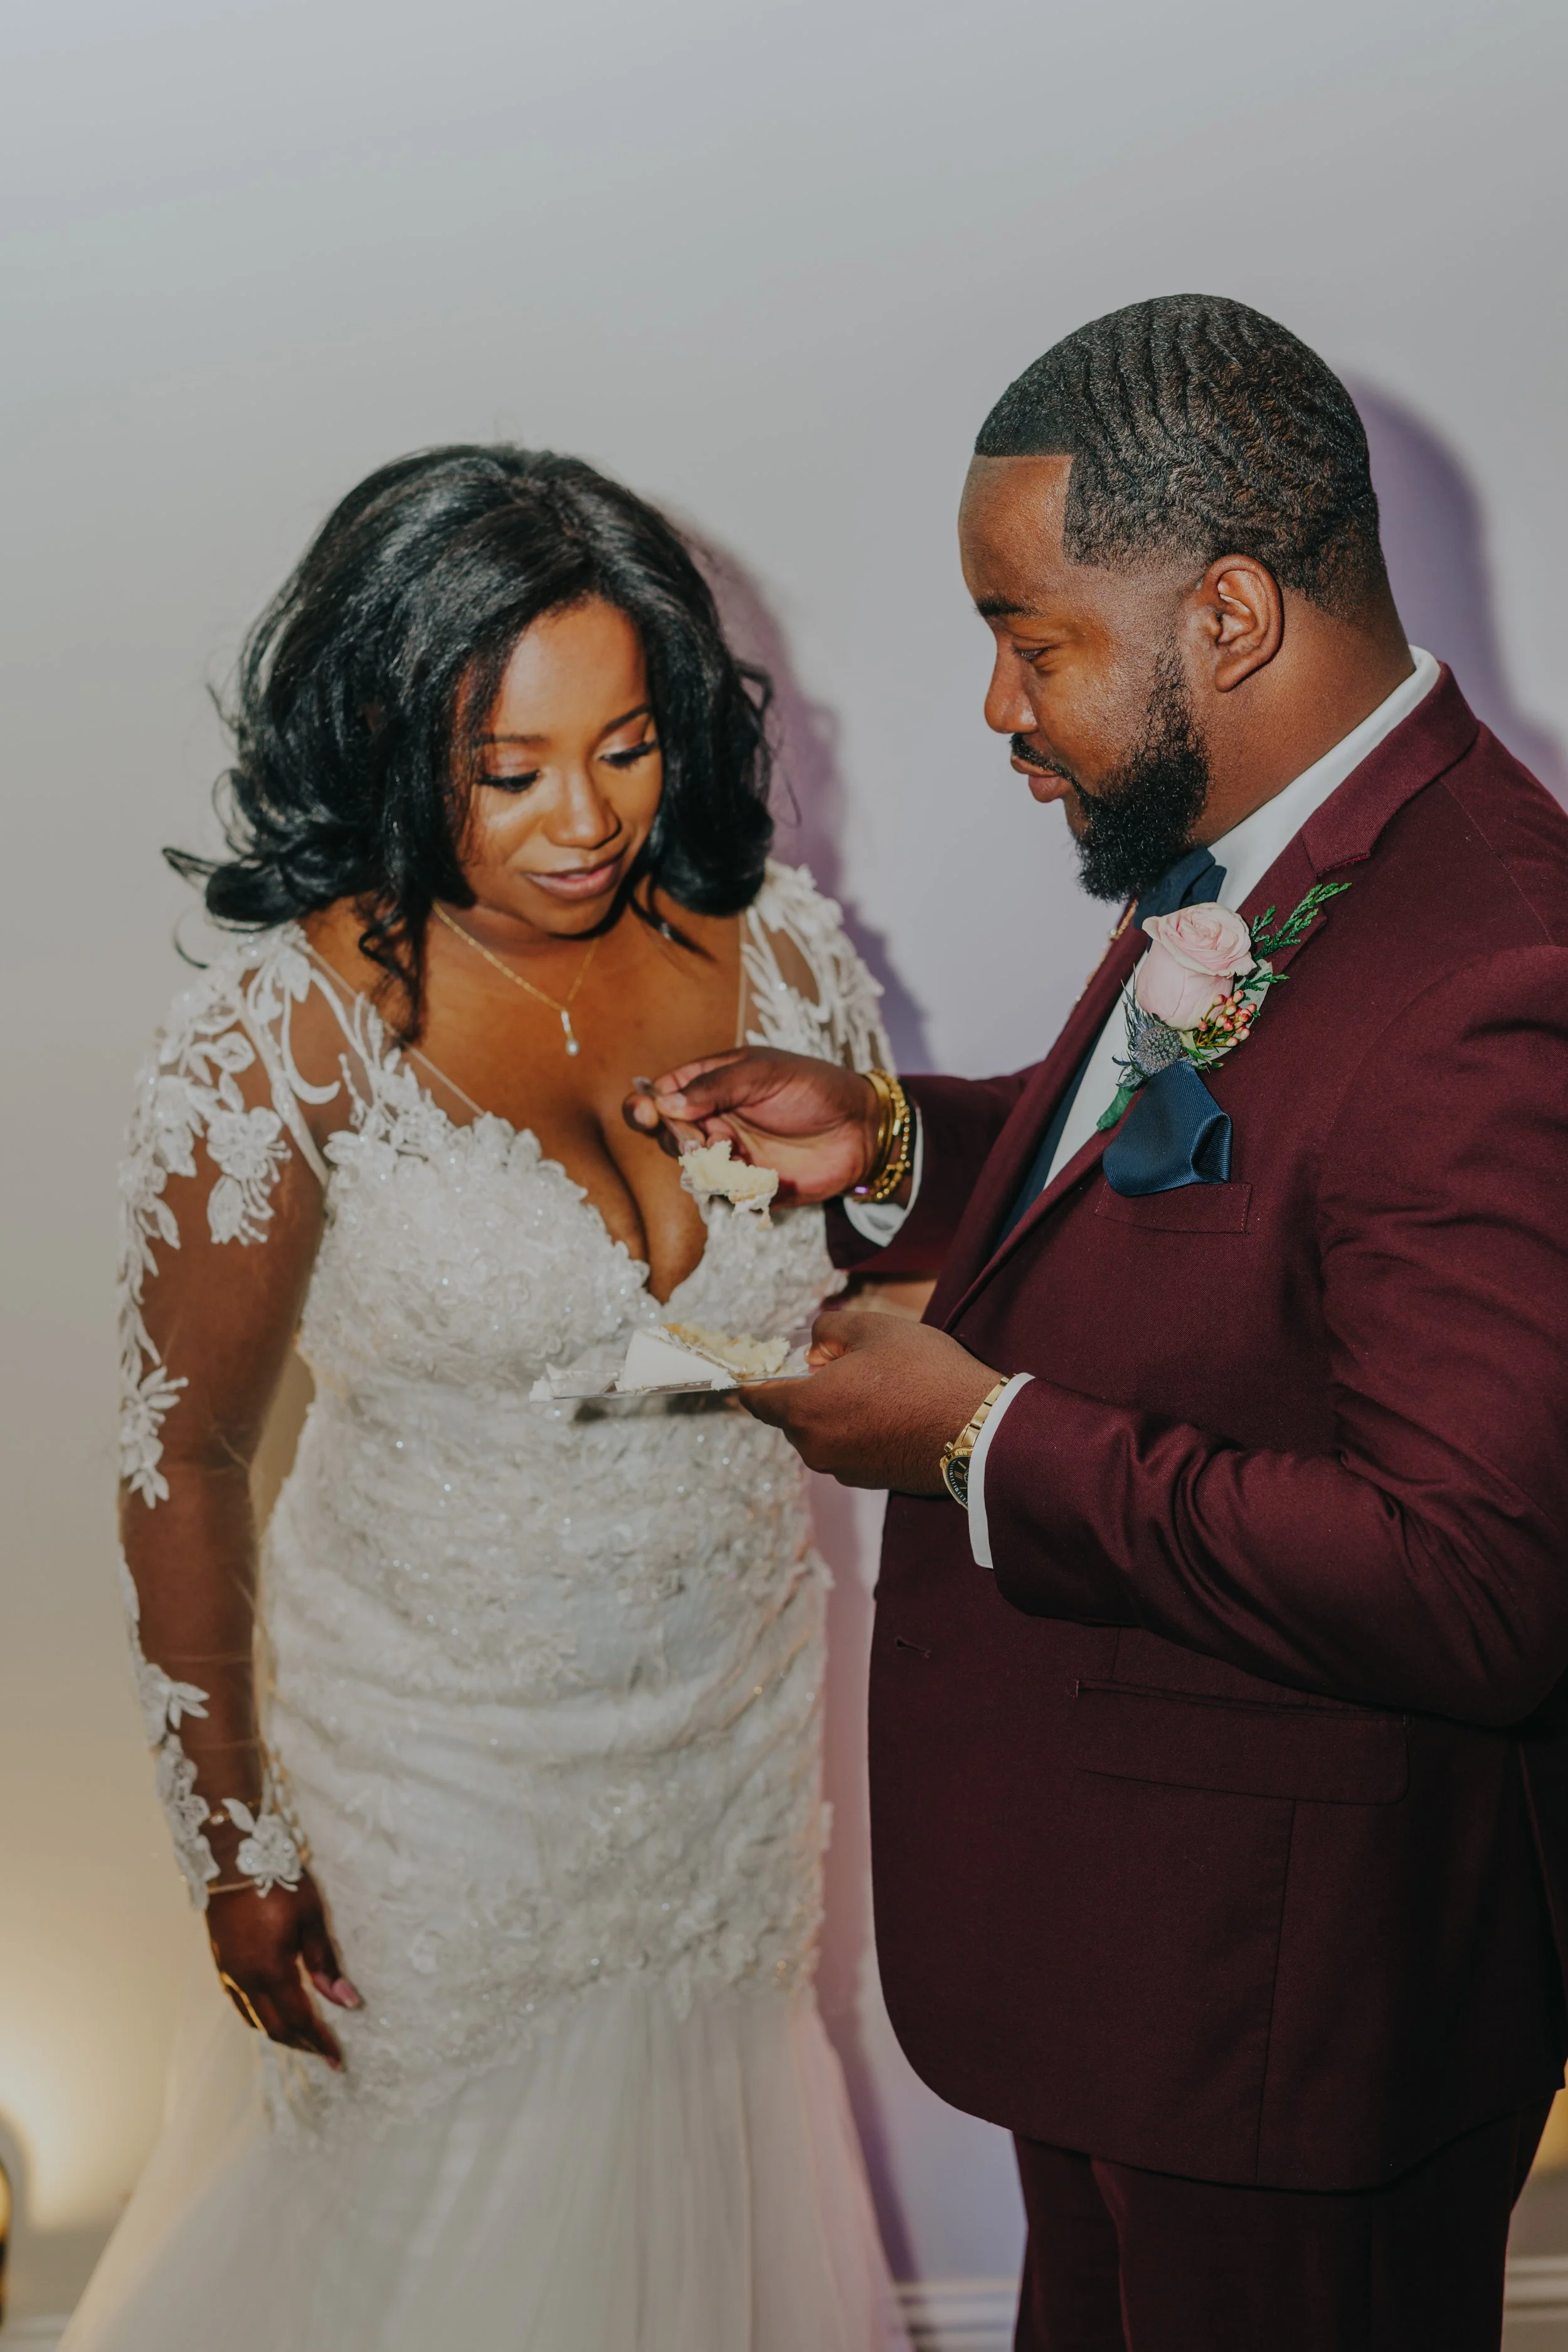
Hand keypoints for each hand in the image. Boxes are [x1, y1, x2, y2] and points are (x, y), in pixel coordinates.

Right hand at [208, 1870, 360, 2066]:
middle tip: (326, 2053)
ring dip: (281, 2033)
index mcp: (270, 1971)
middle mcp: (245, 1981)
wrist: (230, 1860)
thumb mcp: (310, 1918)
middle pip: (275, 2027)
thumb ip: (324, 1963)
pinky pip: (242, 2005)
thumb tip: (345, 2001)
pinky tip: (274, 2012)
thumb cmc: (276, 1882)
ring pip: (255, 2019)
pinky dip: (261, 2017)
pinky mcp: (221, 1965)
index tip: (339, 2060)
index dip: (320, 2041)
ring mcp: (229, 1975)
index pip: (299, 2019)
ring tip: (305, 2038)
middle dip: (302, 2044)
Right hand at [623, 1050, 881, 1203]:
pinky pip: (727, 1195)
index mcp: (711, 1086)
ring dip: (710, 1170)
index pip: (662, 1096)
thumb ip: (714, 1086)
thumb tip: (665, 1102)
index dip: (645, 1107)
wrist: (861, 1129)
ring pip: (695, 1171)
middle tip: (703, 1143)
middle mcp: (714, 1121)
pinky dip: (740, 1189)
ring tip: (738, 1160)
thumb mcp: (763, 1073)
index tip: (646, 1115)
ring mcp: (731, 1155)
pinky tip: (767, 1178)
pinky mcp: (751, 1186)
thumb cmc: (814, 1088)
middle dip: (680, 1141)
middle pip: (670, 1137)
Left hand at [740, 1310, 1000, 1492]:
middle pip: (791, 1415)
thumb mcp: (874, 1328)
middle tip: (849, 1364)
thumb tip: (813, 1346)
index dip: (755, 1378)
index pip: (756, 1398)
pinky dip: (857, 1430)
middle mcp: (815, 1447)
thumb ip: (828, 1329)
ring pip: (821, 1432)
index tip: (762, 1367)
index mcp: (805, 1409)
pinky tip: (893, 1412)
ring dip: (835, 1411)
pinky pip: (847, 1448)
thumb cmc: (925, 1373)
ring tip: (880, 1386)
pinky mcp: (869, 1481)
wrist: (980, 1430)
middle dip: (808, 1390)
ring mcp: (842, 1469)